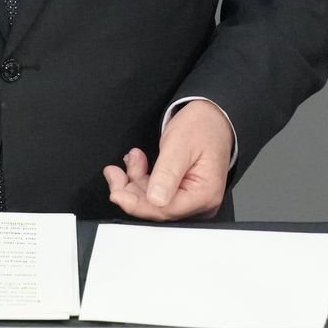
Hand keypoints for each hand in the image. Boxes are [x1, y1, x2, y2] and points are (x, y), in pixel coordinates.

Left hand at [103, 101, 232, 220]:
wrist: (212, 117)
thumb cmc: (202, 127)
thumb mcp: (180, 145)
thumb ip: (167, 173)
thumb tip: (156, 199)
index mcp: (205, 193)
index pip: (165, 210)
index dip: (136, 204)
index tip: (116, 192)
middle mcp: (201, 202)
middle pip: (157, 208)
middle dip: (131, 191)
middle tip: (114, 173)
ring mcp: (192, 199)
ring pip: (154, 202)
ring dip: (135, 182)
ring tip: (132, 159)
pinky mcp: (183, 193)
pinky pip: (158, 194)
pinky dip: (143, 180)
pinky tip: (137, 164)